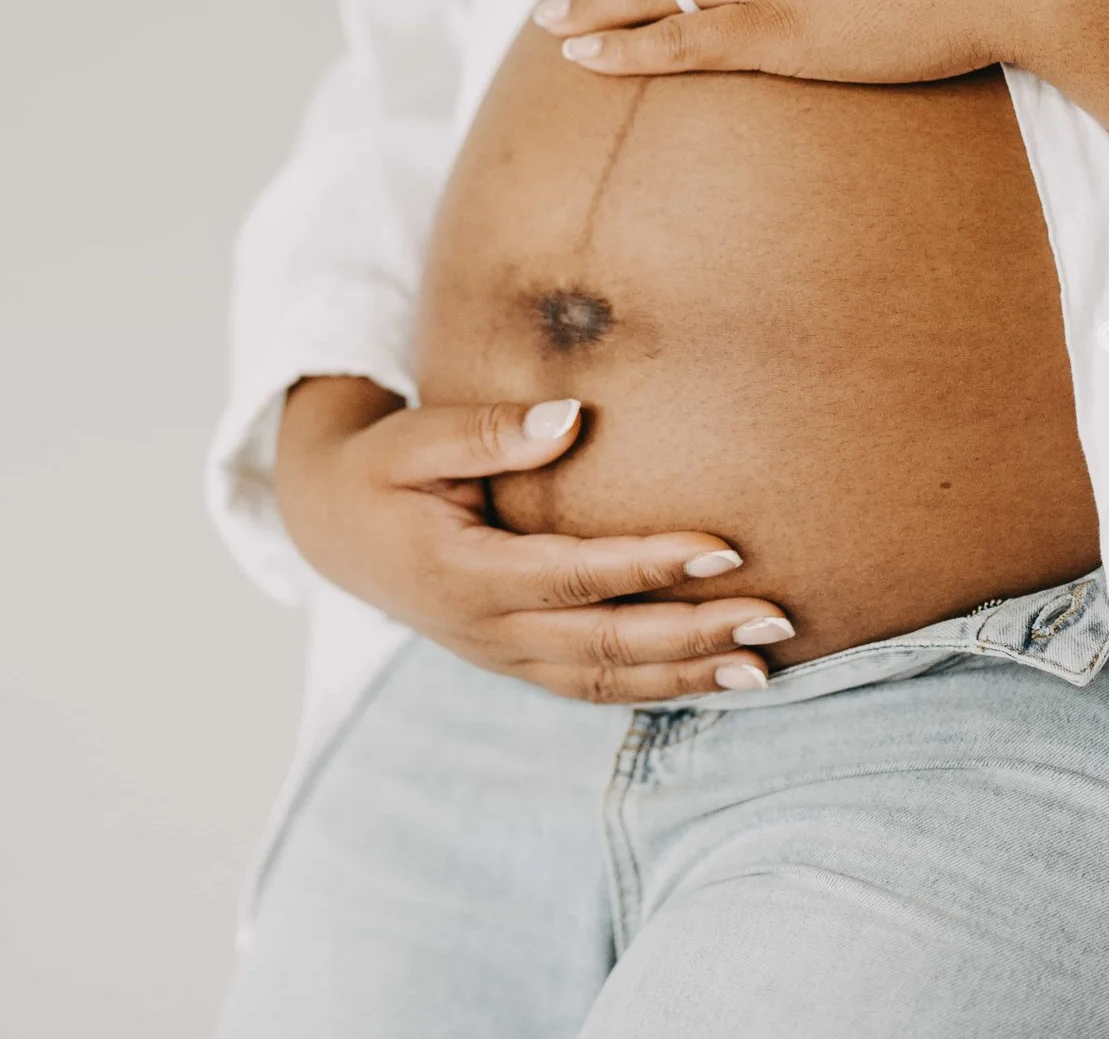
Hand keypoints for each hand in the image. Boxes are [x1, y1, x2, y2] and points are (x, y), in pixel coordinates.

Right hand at [272, 376, 791, 700]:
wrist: (333, 528)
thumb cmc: (382, 469)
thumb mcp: (415, 437)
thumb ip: (491, 432)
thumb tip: (571, 417)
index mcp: (462, 575)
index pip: (574, 577)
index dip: (651, 567)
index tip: (725, 549)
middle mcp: (486, 631)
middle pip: (605, 645)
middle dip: (694, 635)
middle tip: (776, 617)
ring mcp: (501, 657)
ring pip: (606, 682)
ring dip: (688, 678)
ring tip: (765, 668)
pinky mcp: (516, 663)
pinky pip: (593, 690)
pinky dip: (657, 691)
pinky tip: (714, 680)